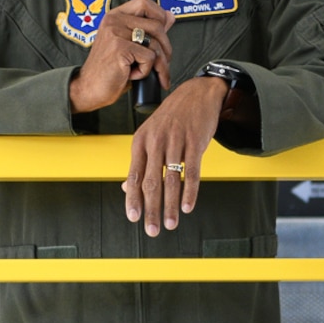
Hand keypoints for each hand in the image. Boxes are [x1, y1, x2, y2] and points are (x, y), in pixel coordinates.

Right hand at [69, 0, 173, 113]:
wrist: (89, 88)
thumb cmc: (109, 69)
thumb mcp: (129, 45)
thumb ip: (148, 29)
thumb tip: (170, 16)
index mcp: (115, 16)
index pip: (145, 3)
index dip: (160, 16)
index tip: (162, 35)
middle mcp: (114, 21)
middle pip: (157, 25)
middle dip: (166, 48)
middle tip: (162, 63)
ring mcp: (116, 33)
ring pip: (155, 43)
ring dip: (159, 64)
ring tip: (146, 72)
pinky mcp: (119, 48)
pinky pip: (149, 57)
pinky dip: (145, 71)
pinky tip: (131, 75)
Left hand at [124, 76, 227, 235]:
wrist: (197, 93)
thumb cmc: (173, 117)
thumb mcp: (150, 136)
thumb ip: (140, 162)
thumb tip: (126, 188)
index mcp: (141, 142)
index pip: (134, 176)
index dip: (133, 199)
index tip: (134, 218)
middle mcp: (155, 142)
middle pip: (151, 182)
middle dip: (151, 209)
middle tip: (152, 229)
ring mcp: (175, 141)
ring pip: (171, 180)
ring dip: (170, 206)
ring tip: (170, 224)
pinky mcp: (195, 142)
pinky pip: (192, 171)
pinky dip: (190, 191)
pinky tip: (187, 206)